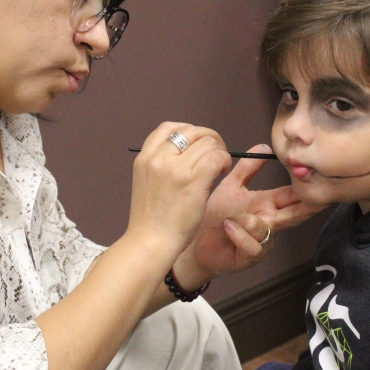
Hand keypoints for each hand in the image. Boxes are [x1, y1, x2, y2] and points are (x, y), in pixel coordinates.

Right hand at [126, 122, 231, 254]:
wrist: (150, 242)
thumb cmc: (151, 219)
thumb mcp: (146, 182)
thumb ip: (160, 165)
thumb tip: (186, 152)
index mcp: (145, 157)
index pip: (169, 127)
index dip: (190, 132)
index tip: (197, 146)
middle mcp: (158, 158)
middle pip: (192, 131)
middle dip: (209, 138)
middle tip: (216, 154)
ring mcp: (176, 169)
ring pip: (207, 142)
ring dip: (219, 150)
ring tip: (219, 167)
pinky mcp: (193, 181)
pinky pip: (217, 157)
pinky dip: (225, 161)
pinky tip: (223, 172)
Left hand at [185, 144, 326, 280]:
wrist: (198, 241)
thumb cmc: (217, 214)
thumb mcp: (231, 186)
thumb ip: (247, 167)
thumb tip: (264, 145)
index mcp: (267, 203)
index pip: (292, 194)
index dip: (304, 188)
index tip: (318, 178)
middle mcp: (269, 221)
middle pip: (294, 214)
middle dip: (306, 208)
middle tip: (319, 200)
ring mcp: (263, 241)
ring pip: (265, 228)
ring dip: (247, 221)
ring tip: (229, 219)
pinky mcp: (251, 256)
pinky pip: (253, 245)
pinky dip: (239, 235)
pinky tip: (228, 228)